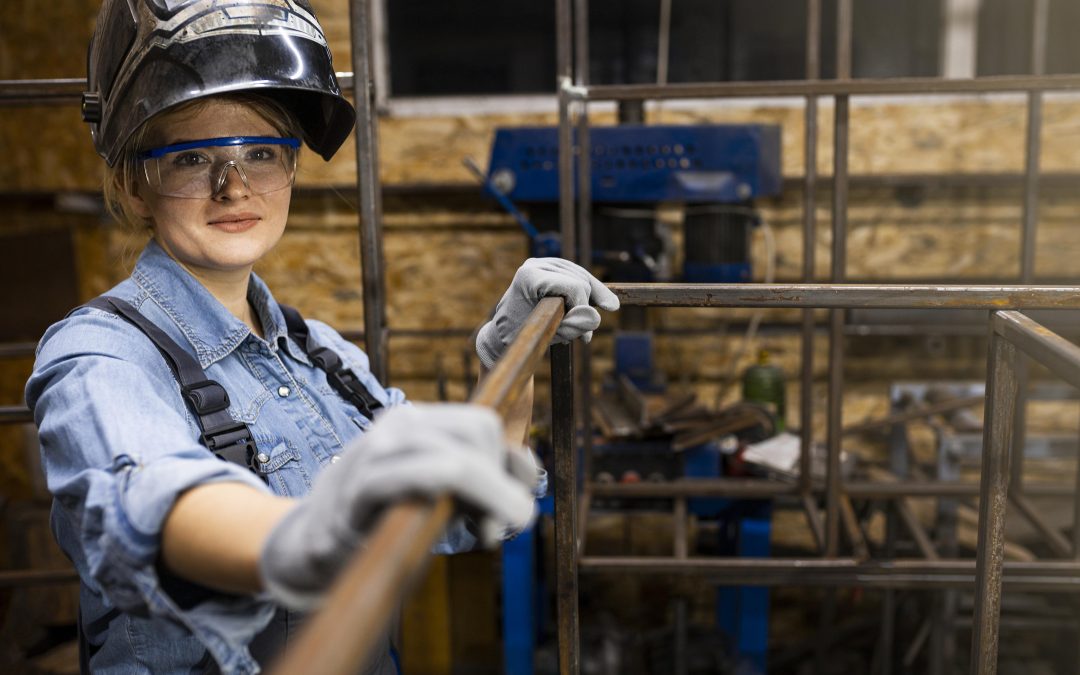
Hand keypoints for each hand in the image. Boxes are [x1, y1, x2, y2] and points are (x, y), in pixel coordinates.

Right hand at [258, 403, 538, 610]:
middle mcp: (398, 424)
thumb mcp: (446, 493)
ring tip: (488, 534)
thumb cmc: (390, 516)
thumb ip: (490, 476)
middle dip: (501, 482)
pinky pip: (419, 482)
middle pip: (480, 432)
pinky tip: (458, 528)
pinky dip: (454, 504)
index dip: (507, 463)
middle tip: (494, 527)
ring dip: (490, 498)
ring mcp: (376, 453)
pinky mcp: (359, 491)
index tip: (505, 504)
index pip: (484, 423)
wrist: (317, 545)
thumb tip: (527, 468)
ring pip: (457, 461)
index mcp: (419, 421)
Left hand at [476, 258, 619, 368]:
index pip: (573, 286)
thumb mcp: (543, 336)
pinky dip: (587, 294)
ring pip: (583, 277)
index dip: (584, 309)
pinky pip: (578, 276)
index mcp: (529, 277)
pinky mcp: (549, 267)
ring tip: (587, 325)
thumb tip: (595, 318)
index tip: (585, 337)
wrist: (502, 332)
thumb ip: (570, 327)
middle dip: (586, 307)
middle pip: (581, 281)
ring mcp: (542, 263)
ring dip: (590, 301)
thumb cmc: (516, 336)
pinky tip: (592, 308)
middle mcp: (535, 264)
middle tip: (583, 334)